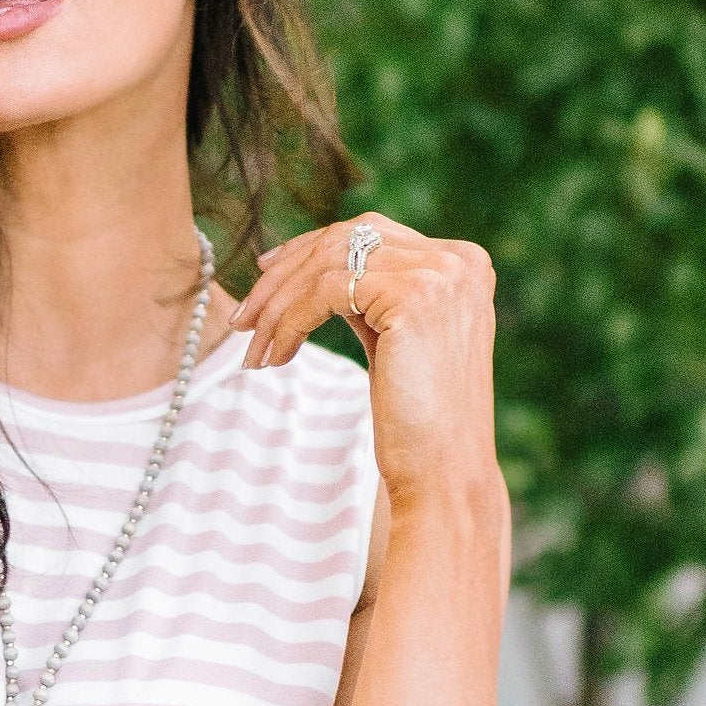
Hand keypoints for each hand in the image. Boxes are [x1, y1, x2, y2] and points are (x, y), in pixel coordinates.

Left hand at [233, 215, 500, 513]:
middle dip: (284, 275)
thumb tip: (307, 265)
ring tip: (252, 347)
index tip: (266, 273)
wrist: (442, 473)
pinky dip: (289, 322)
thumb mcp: (394, 338)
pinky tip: (274, 357)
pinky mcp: (413, 297)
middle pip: (346, 238)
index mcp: (461, 263)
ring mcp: (439, 275)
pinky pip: (324, 292)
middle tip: (243, 318)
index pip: (370, 231)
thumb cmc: (416, 419)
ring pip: (328, 263)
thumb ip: (369, 294)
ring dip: (278, 305)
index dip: (309, 249)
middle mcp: (457, 261)